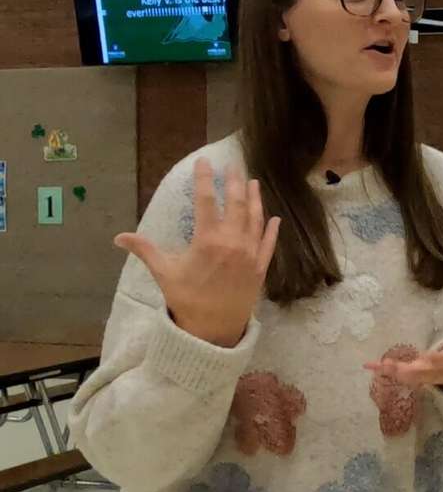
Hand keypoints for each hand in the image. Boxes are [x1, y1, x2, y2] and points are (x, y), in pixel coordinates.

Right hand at [115, 158, 280, 347]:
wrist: (213, 329)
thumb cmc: (186, 300)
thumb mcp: (164, 273)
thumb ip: (145, 250)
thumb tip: (118, 238)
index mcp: (208, 241)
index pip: (207, 201)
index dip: (206, 179)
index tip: (205, 162)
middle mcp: (233, 243)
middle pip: (237, 204)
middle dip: (235, 182)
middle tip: (234, 165)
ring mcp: (250, 254)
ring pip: (255, 219)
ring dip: (255, 199)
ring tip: (253, 182)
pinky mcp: (260, 267)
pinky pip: (268, 243)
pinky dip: (271, 229)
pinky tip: (274, 218)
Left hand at [363, 310, 442, 387]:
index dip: (434, 363)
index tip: (425, 360)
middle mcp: (436, 372)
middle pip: (420, 374)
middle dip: (406, 372)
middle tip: (391, 368)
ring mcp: (425, 374)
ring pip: (406, 375)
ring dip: (391, 371)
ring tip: (375, 366)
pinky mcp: (415, 372)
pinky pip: (398, 373)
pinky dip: (384, 370)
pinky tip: (369, 366)